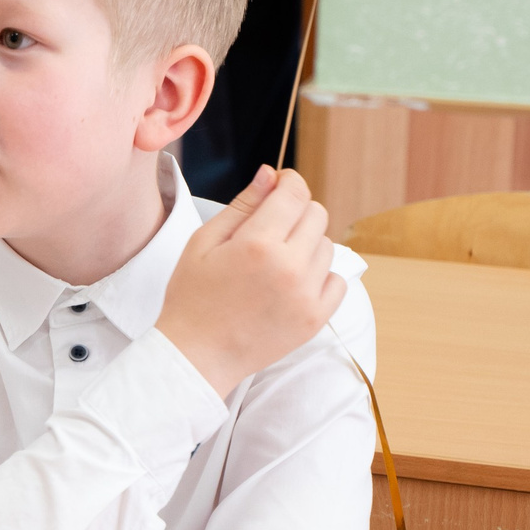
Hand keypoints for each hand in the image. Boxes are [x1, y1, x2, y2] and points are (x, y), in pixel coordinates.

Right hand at [156, 165, 344, 398]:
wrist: (197, 354)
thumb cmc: (192, 297)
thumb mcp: (203, 243)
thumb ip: (241, 206)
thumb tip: (270, 174)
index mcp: (257, 244)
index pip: (295, 194)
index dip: (290, 182)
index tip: (281, 185)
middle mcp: (289, 266)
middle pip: (317, 215)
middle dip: (296, 212)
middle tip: (271, 229)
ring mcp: (307, 294)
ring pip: (327, 246)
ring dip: (306, 245)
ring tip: (275, 263)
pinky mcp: (317, 317)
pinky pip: (337, 280)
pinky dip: (318, 276)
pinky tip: (290, 284)